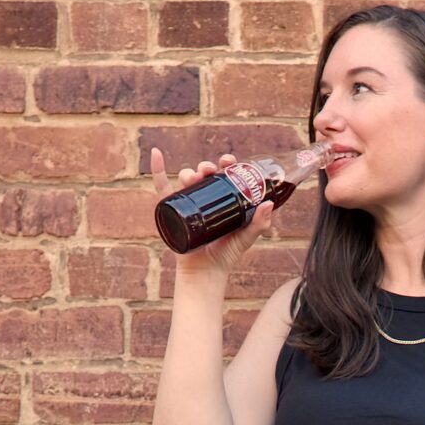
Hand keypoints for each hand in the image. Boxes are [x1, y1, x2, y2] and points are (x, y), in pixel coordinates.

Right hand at [150, 146, 275, 279]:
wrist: (206, 271)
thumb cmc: (226, 254)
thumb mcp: (246, 237)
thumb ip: (259, 223)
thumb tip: (268, 203)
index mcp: (223, 198)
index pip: (224, 174)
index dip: (226, 163)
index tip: (228, 161)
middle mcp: (205, 197)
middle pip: (204, 173)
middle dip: (207, 166)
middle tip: (210, 170)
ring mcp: (188, 202)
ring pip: (186, 178)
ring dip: (189, 171)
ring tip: (195, 177)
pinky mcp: (171, 210)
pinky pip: (161, 187)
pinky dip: (157, 169)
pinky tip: (156, 153)